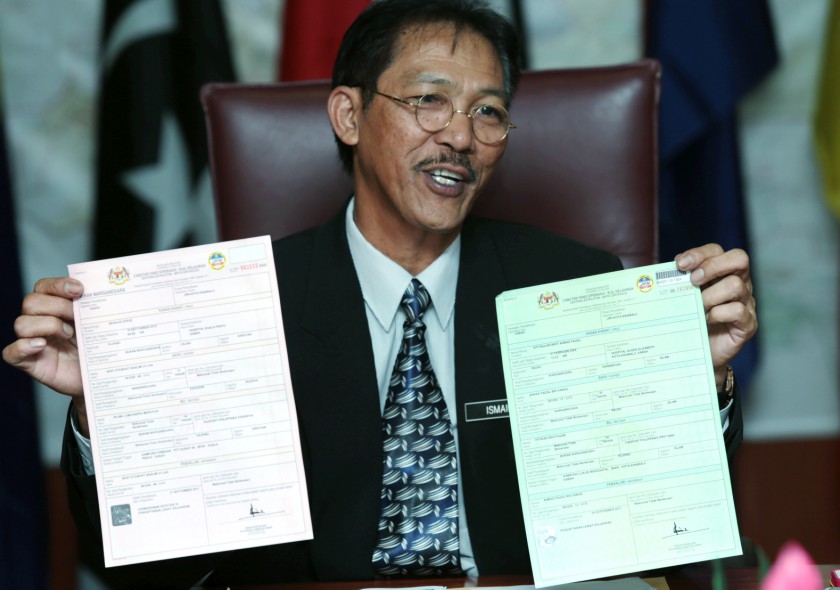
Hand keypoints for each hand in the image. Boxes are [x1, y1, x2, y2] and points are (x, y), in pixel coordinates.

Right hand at [2, 277, 87, 434]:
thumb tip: (105, 291)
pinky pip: (11, 353)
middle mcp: (40, 322)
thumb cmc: (97, 349)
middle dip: (57, 306)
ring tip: (69, 335)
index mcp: (55, 308)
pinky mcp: (29, 363)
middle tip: (78, 318)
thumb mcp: (98, 326)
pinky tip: (41, 345)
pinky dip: (23, 346)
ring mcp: (33, 342)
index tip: (79, 290)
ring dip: (47, 325)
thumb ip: (94, 309)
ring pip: (21, 323)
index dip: (58, 284)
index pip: (44, 287)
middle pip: (31, 302)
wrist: (100, 378)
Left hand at [675, 244, 757, 390]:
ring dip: (711, 296)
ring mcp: (746, 303)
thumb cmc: (690, 321)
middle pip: (739, 258)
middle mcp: (739, 283)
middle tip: (693, 281)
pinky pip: (738, 310)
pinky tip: (706, 320)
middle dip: (713, 266)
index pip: (716, 251)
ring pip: (735, 286)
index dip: (699, 254)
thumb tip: (660, 272)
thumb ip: (677, 282)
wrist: (699, 353)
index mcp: (722, 272)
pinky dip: (718, 314)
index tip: (679, 264)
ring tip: (698, 307)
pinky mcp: (748, 324)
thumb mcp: (682, 298)